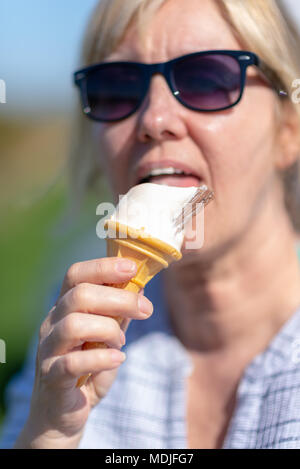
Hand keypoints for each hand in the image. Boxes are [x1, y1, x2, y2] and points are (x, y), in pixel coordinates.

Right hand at [14, 257, 152, 448]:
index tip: (133, 267)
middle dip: (119, 298)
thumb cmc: (89, 367)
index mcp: (64, 307)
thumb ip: (120, 314)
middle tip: (145, 308)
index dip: (104, 267)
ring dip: (108, 330)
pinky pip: (72, 362)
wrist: (65, 412)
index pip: (76, 275)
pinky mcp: (51, 376)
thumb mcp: (108, 336)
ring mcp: (49, 349)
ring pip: (73, 325)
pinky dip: (101, 358)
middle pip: (79, 296)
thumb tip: (141, 286)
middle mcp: (52, 323)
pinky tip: (117, 359)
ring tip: (121, 342)